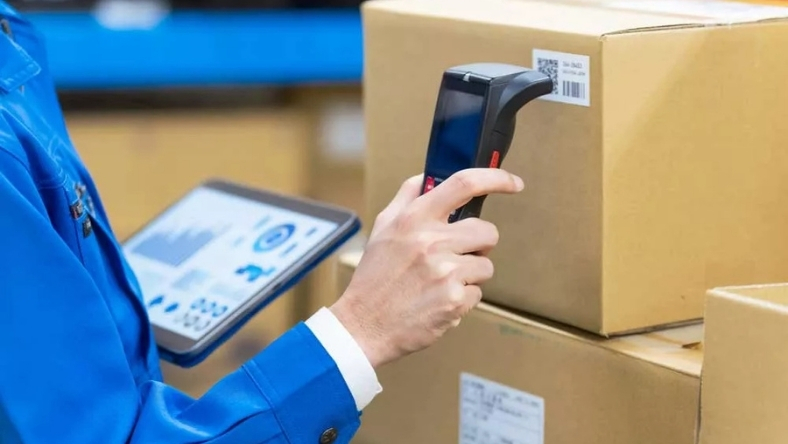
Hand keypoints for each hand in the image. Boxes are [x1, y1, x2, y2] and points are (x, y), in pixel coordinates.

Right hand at [330, 168, 523, 368]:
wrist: (363, 325)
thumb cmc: (374, 277)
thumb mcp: (383, 227)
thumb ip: (408, 197)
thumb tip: (430, 176)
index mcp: (414, 218)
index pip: (464, 184)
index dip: (496, 178)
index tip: (512, 183)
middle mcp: (431, 241)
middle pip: (487, 231)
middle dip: (480, 244)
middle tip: (457, 255)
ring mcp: (445, 272)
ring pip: (485, 266)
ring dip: (469, 275)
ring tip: (439, 283)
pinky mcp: (455, 300)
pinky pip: (477, 293)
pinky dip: (462, 299)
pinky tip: (437, 302)